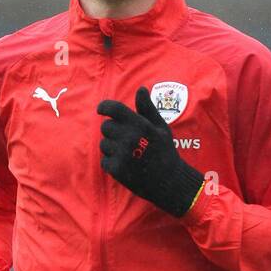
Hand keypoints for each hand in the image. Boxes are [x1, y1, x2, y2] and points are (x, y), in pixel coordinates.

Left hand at [97, 87, 204, 216]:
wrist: (169, 182)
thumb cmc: (165, 152)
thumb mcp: (160, 128)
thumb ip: (147, 108)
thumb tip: (140, 89)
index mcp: (139, 124)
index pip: (113, 109)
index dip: (104, 107)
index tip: (100, 110)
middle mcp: (129, 137)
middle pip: (105, 127)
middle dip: (112, 132)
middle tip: (124, 141)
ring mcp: (121, 154)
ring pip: (103, 144)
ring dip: (111, 149)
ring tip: (127, 155)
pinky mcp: (116, 169)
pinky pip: (104, 161)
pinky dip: (111, 164)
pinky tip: (125, 166)